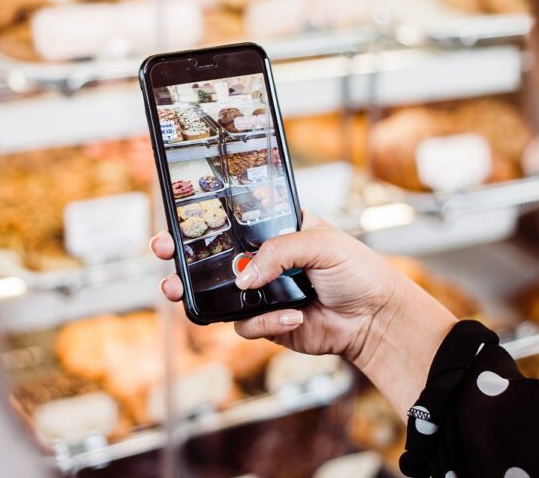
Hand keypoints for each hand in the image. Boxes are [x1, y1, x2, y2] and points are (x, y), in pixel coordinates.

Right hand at [151, 213, 395, 362]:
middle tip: (163, 250)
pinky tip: (294, 317)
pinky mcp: (267, 323)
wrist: (375, 318)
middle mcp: (266, 260)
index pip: (237, 221)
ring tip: (178, 290)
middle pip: (217, 257)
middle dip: (185, 255)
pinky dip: (266, 322)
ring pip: (219, 294)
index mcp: (278, 231)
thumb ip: (279, 252)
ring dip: (198, 293)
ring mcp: (264, 292)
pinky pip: (246, 324)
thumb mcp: (322, 243)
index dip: (208, 218)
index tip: (182, 215)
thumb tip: (243, 278)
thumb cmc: (356, 270)